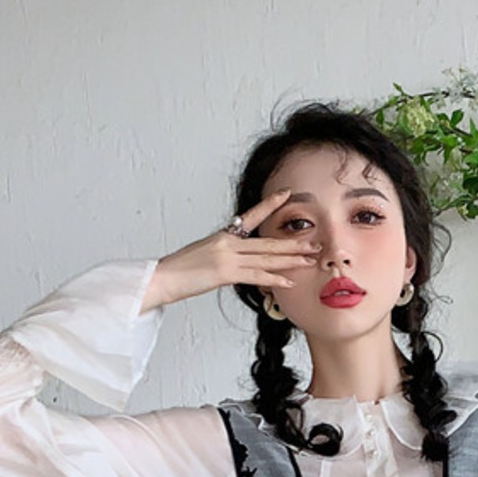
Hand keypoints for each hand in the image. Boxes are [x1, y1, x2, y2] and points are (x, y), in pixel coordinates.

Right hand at [142, 188, 320, 310]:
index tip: (286, 194)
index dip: (270, 204)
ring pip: (266, 257)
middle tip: (315, 243)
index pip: (251, 216)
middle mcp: (227, 243)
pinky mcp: (225, 273)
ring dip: (291, 259)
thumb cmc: (179, 272)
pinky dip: (274, 279)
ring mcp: (227, 257)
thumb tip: (237, 263)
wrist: (162, 278)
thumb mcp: (202, 257)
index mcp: (222, 236)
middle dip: (293, 243)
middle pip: (267, 241)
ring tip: (310, 259)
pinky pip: (256, 276)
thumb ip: (223, 256)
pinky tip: (289, 282)